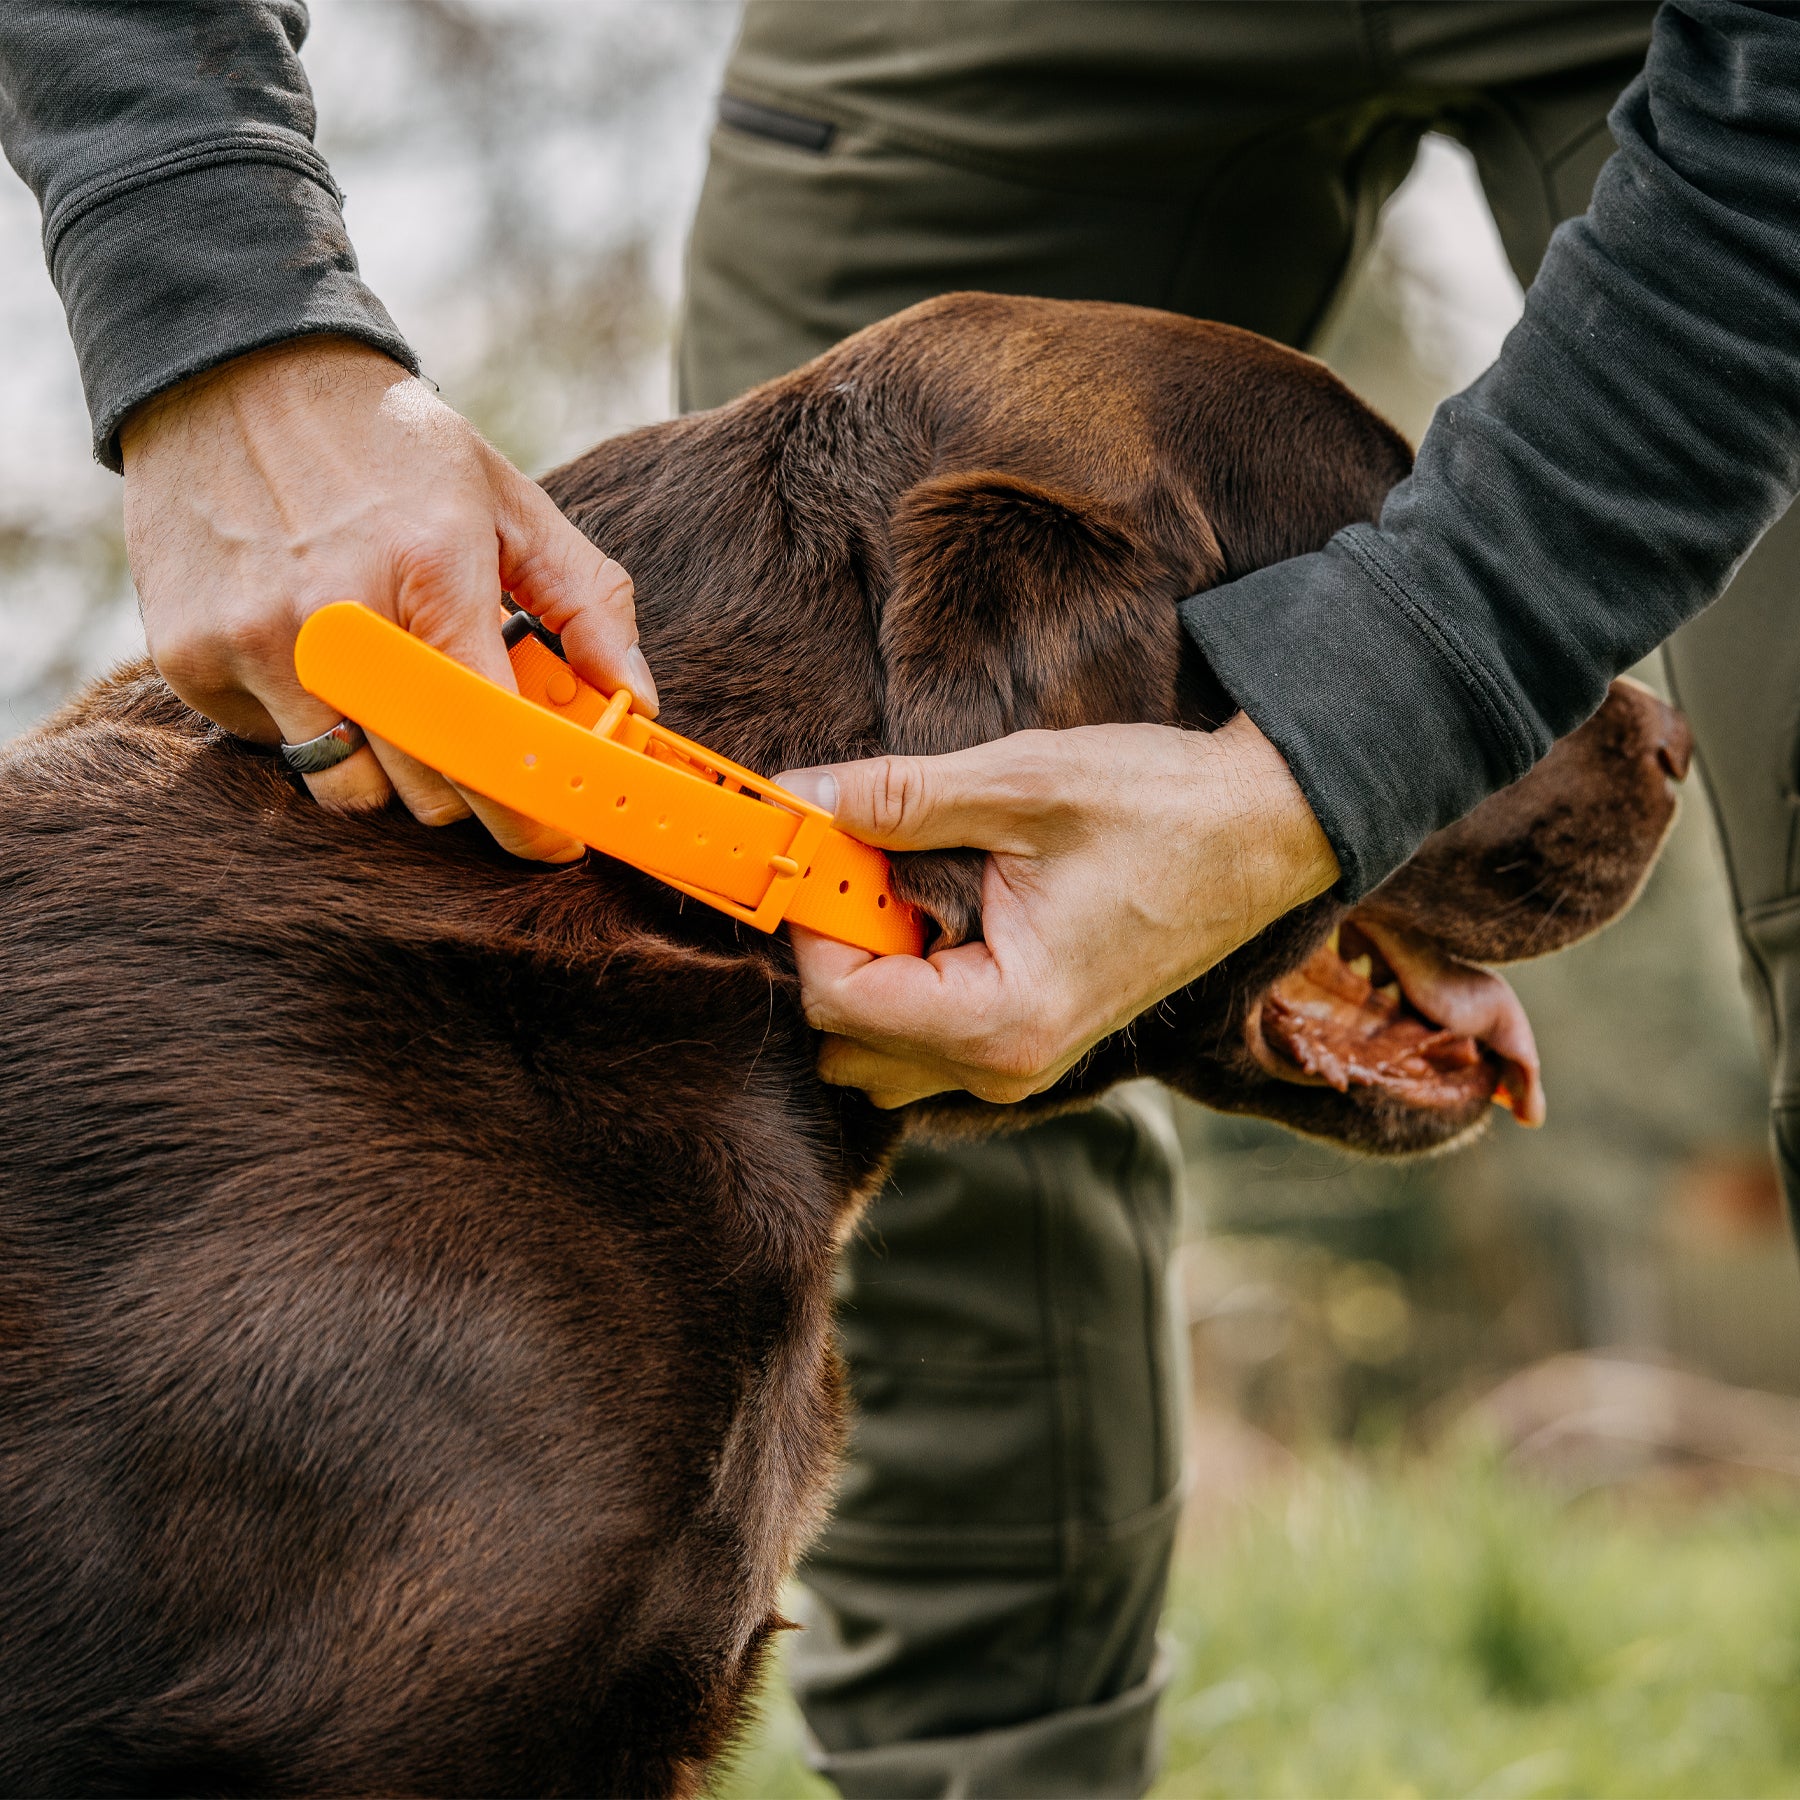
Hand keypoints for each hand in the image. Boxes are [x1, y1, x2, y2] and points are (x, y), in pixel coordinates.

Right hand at [120, 333, 657, 859]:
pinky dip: (314, 732)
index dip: (535, 813)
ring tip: (400, 704)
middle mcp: (337, 617)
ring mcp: (254, 642)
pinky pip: (279, 754)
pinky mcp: (191, 659)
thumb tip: (637, 702)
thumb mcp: (509, 503)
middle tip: (483, 760)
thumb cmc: (393, 448)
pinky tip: (321, 663)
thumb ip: (587, 602)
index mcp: (432, 572)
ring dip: (392, 776)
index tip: (558, 841)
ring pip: (350, 794)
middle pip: (426, 789)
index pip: (495, 741)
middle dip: (472, 795)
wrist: (233, 372)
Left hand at [777, 716, 1338, 1106]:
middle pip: (846, 1038)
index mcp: (1004, 1019)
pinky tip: (937, 904)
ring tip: (906, 879)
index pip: (840, 1000)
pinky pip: (923, 1038)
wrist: (1262, 830)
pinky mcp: (1028, 1039)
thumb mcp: (1021, 785)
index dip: (813, 917)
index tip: (815, 841)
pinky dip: (904, 977)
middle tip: (862, 855)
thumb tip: (801, 795)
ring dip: (867, 968)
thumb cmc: (1162, 809)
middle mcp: (1007, 1064)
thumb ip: (900, 799)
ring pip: (879, 1048)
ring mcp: (1019, 1061)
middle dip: (836, 948)